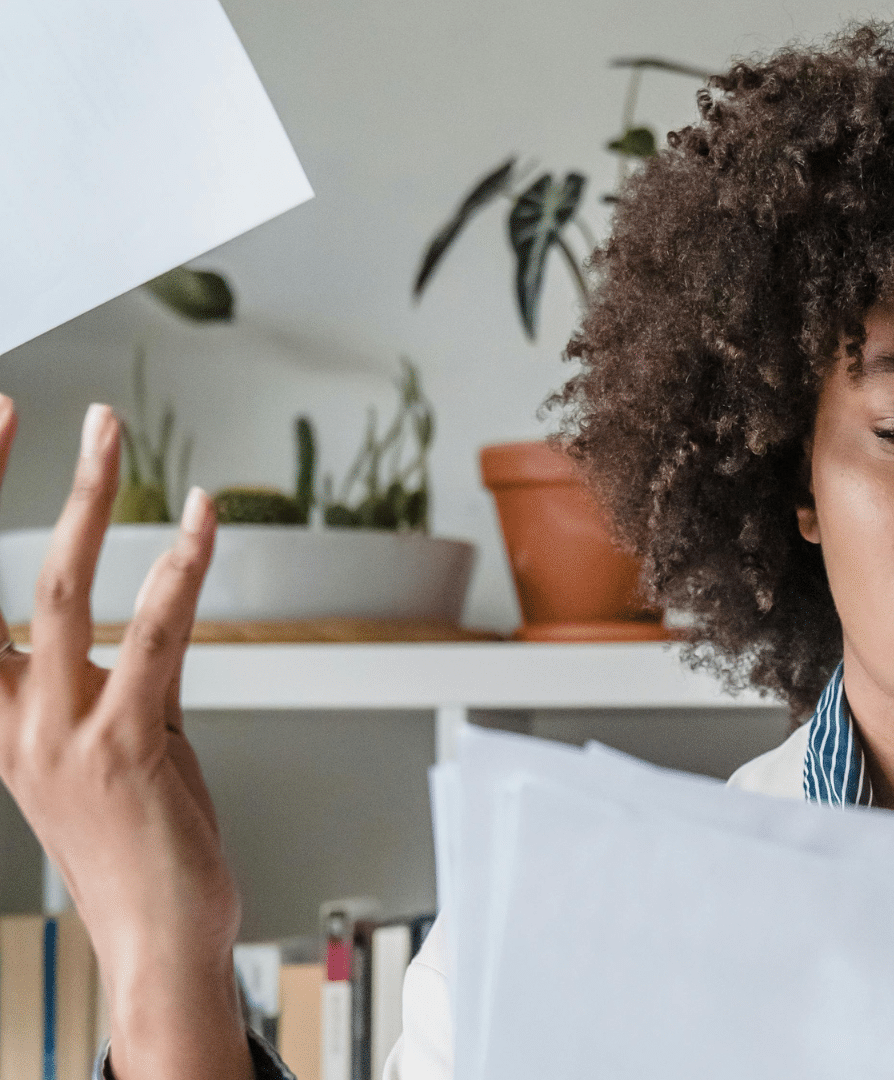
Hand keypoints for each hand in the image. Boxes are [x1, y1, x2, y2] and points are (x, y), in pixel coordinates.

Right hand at [0, 399, 250, 1079]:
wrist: (160, 936)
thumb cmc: (141, 845)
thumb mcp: (110, 751)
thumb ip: (116, 686)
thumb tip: (144, 631)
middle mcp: (13, 722)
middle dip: (18, 490)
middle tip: (61, 417)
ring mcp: (62, 735)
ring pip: (59, 593)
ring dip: (87, 501)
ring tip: (106, 435)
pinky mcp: (125, 746)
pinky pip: (153, 637)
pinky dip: (179, 569)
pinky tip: (200, 523)